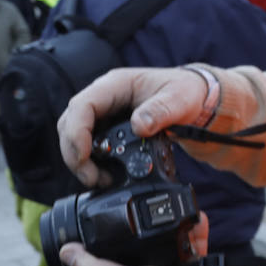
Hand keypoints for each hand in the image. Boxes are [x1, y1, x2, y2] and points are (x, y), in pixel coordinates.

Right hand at [58, 67, 210, 187]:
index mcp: (116, 84)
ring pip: (75, 136)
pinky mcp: (108, 129)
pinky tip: (105, 177)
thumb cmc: (186, 92)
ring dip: (80, 161)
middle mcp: (104, 98)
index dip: (76, 132)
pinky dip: (92, 164)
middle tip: (90, 177)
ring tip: (98, 180)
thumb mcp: (179, 99)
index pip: (82, 105)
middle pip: (70, 123)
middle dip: (74, 153)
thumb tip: (139, 126)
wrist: (196, 101)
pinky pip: (89, 146)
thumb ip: (161, 110)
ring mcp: (104, 114)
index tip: (84, 156)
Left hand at [59, 215, 248, 265]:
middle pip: (140, 244)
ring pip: (167, 240)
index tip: (110, 215)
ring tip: (177, 210)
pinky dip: (196, 231)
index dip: (107, 238)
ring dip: (173, 224)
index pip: (109, 257)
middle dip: (145, 225)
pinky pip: (191, 244)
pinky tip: (199, 220)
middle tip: (148, 207)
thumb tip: (65, 251)